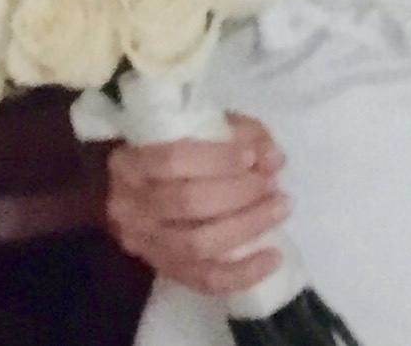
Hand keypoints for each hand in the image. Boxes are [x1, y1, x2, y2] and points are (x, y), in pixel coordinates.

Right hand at [103, 115, 289, 299]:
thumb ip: (238, 135)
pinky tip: (273, 258)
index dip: (218, 159)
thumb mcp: (200, 130)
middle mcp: (131, 207)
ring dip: (246, 227)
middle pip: (188, 203)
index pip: (173, 160)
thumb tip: (273, 157)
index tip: (253, 155)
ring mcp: (146, 244)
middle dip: (239, 192)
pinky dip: (243, 273)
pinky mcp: (166, 271)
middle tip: (272, 182)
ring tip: (279, 209)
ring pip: (197, 244)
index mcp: (130, 163)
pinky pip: (205, 280)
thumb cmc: (174, 153)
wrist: (139, 195)